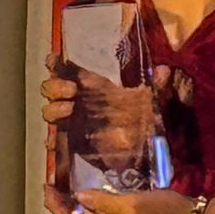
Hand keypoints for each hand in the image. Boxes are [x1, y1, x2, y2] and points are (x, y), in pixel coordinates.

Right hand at [42, 53, 175, 159]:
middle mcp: (77, 101)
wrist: (143, 152)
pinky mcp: (73, 143)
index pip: (66, 70)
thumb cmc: (145, 120)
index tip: (54, 61)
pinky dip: (52, 139)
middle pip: (51, 88)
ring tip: (69, 110)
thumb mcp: (154, 102)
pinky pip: (55, 140)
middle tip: (72, 91)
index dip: (56, 63)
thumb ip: (158, 87)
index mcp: (92, 86)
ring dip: (54, 109)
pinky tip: (56, 139)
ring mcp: (73, 122)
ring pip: (50, 110)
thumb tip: (164, 70)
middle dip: (55, 86)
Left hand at [46, 184, 196, 213]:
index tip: (48, 190)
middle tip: (55, 188)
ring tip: (70, 189)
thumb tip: (79, 196)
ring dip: (75, 209)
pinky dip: (91, 208)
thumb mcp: (134, 203)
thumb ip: (105, 201)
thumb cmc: (164, 211)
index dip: (56, 211)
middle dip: (61, 209)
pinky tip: (96, 194)